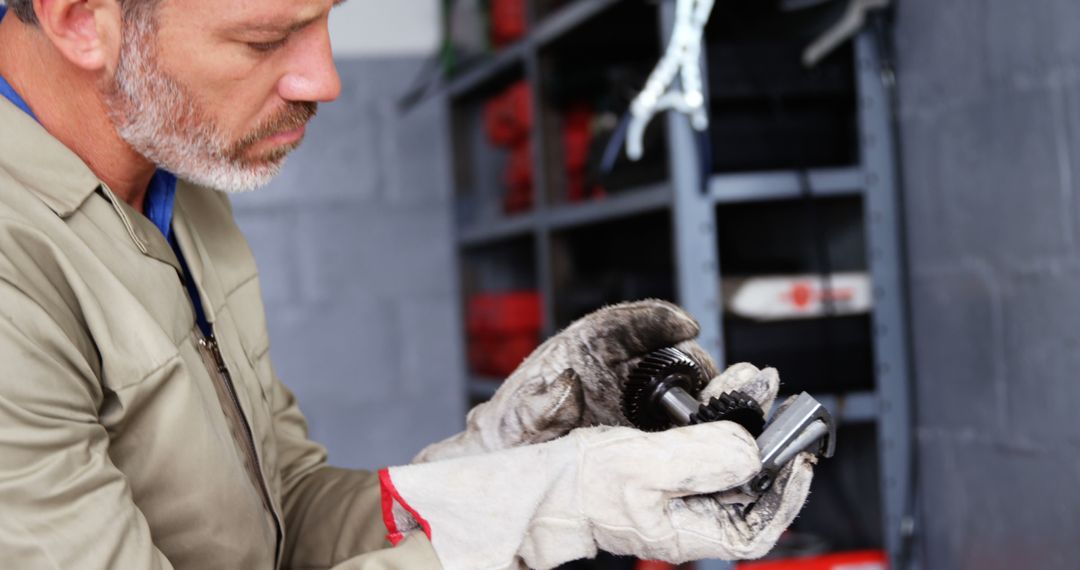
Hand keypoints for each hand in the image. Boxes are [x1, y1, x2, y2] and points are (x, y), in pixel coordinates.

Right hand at [381, 420, 813, 569]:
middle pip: (748, 491)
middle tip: (784, 410)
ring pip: (729, 469)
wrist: (536, 480)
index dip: (787, 497)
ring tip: (755, 395)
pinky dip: (718, 429)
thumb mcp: (645, 466)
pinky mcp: (661, 474)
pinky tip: (718, 408)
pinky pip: (705, 456)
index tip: (802, 460)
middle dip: (771, 449)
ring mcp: (673, 496)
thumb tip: (751, 450)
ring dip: (746, 432)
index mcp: (686, 528)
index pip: (757, 528)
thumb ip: (704, 458)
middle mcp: (686, 515)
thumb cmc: (578, 485)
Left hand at [414, 299, 718, 462]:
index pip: (624, 324)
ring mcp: (630, 398)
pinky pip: (674, 420)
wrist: (508, 466)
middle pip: (661, 351)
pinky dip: (692, 423)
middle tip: (706, 376)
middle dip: (688, 360)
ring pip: (675, 384)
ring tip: (714, 407)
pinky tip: (706, 435)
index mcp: (582, 350)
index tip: (685, 325)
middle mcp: (612, 369)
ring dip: (697, 392)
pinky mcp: (641, 427)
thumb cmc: (509, 432)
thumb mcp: (520, 414)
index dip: (657, 320)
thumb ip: (542, 402)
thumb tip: (567, 385)